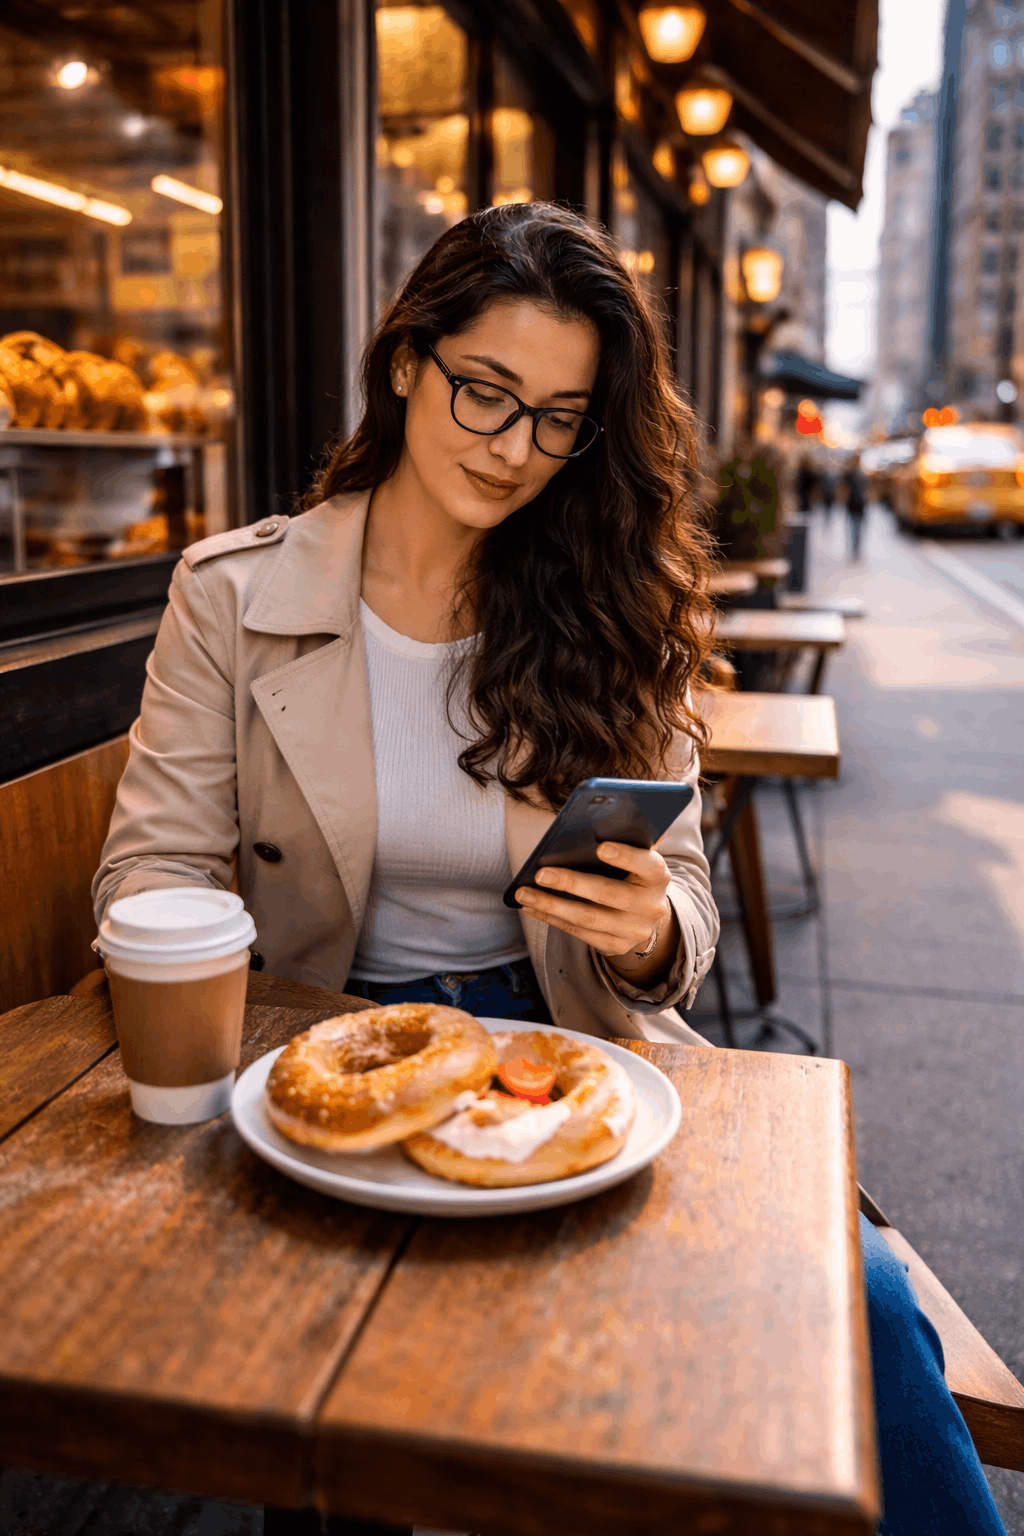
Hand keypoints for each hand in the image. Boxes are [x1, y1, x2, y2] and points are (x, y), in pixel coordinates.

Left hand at [515, 843, 676, 977]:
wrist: (646, 914)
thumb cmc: (633, 874)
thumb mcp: (637, 857)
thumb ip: (625, 841)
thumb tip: (594, 823)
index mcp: (658, 877)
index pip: (647, 865)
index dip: (625, 856)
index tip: (599, 847)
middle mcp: (651, 906)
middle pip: (608, 894)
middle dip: (571, 883)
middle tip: (540, 873)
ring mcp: (633, 930)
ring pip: (587, 918)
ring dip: (551, 905)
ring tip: (524, 893)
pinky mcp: (615, 946)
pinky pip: (578, 933)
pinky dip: (551, 919)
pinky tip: (532, 907)